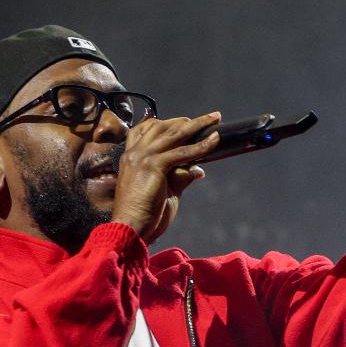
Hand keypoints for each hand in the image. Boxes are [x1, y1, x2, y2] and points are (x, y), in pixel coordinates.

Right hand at [111, 112, 221, 243]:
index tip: (186, 122)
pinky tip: (214, 141)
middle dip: (186, 120)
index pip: (146, 130)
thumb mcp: (164, 191)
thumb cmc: (144, 216)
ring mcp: (142, 157)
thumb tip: (198, 170)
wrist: (130, 228)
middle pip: (161, 126)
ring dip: (197, 125)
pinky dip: (201, 146)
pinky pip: (182, 152)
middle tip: (209, 118)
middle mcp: (134, 153)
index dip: (167, 123)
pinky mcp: (153, 165)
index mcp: (130, 158)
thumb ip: (179, 177)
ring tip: (215, 119)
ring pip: (174, 134)